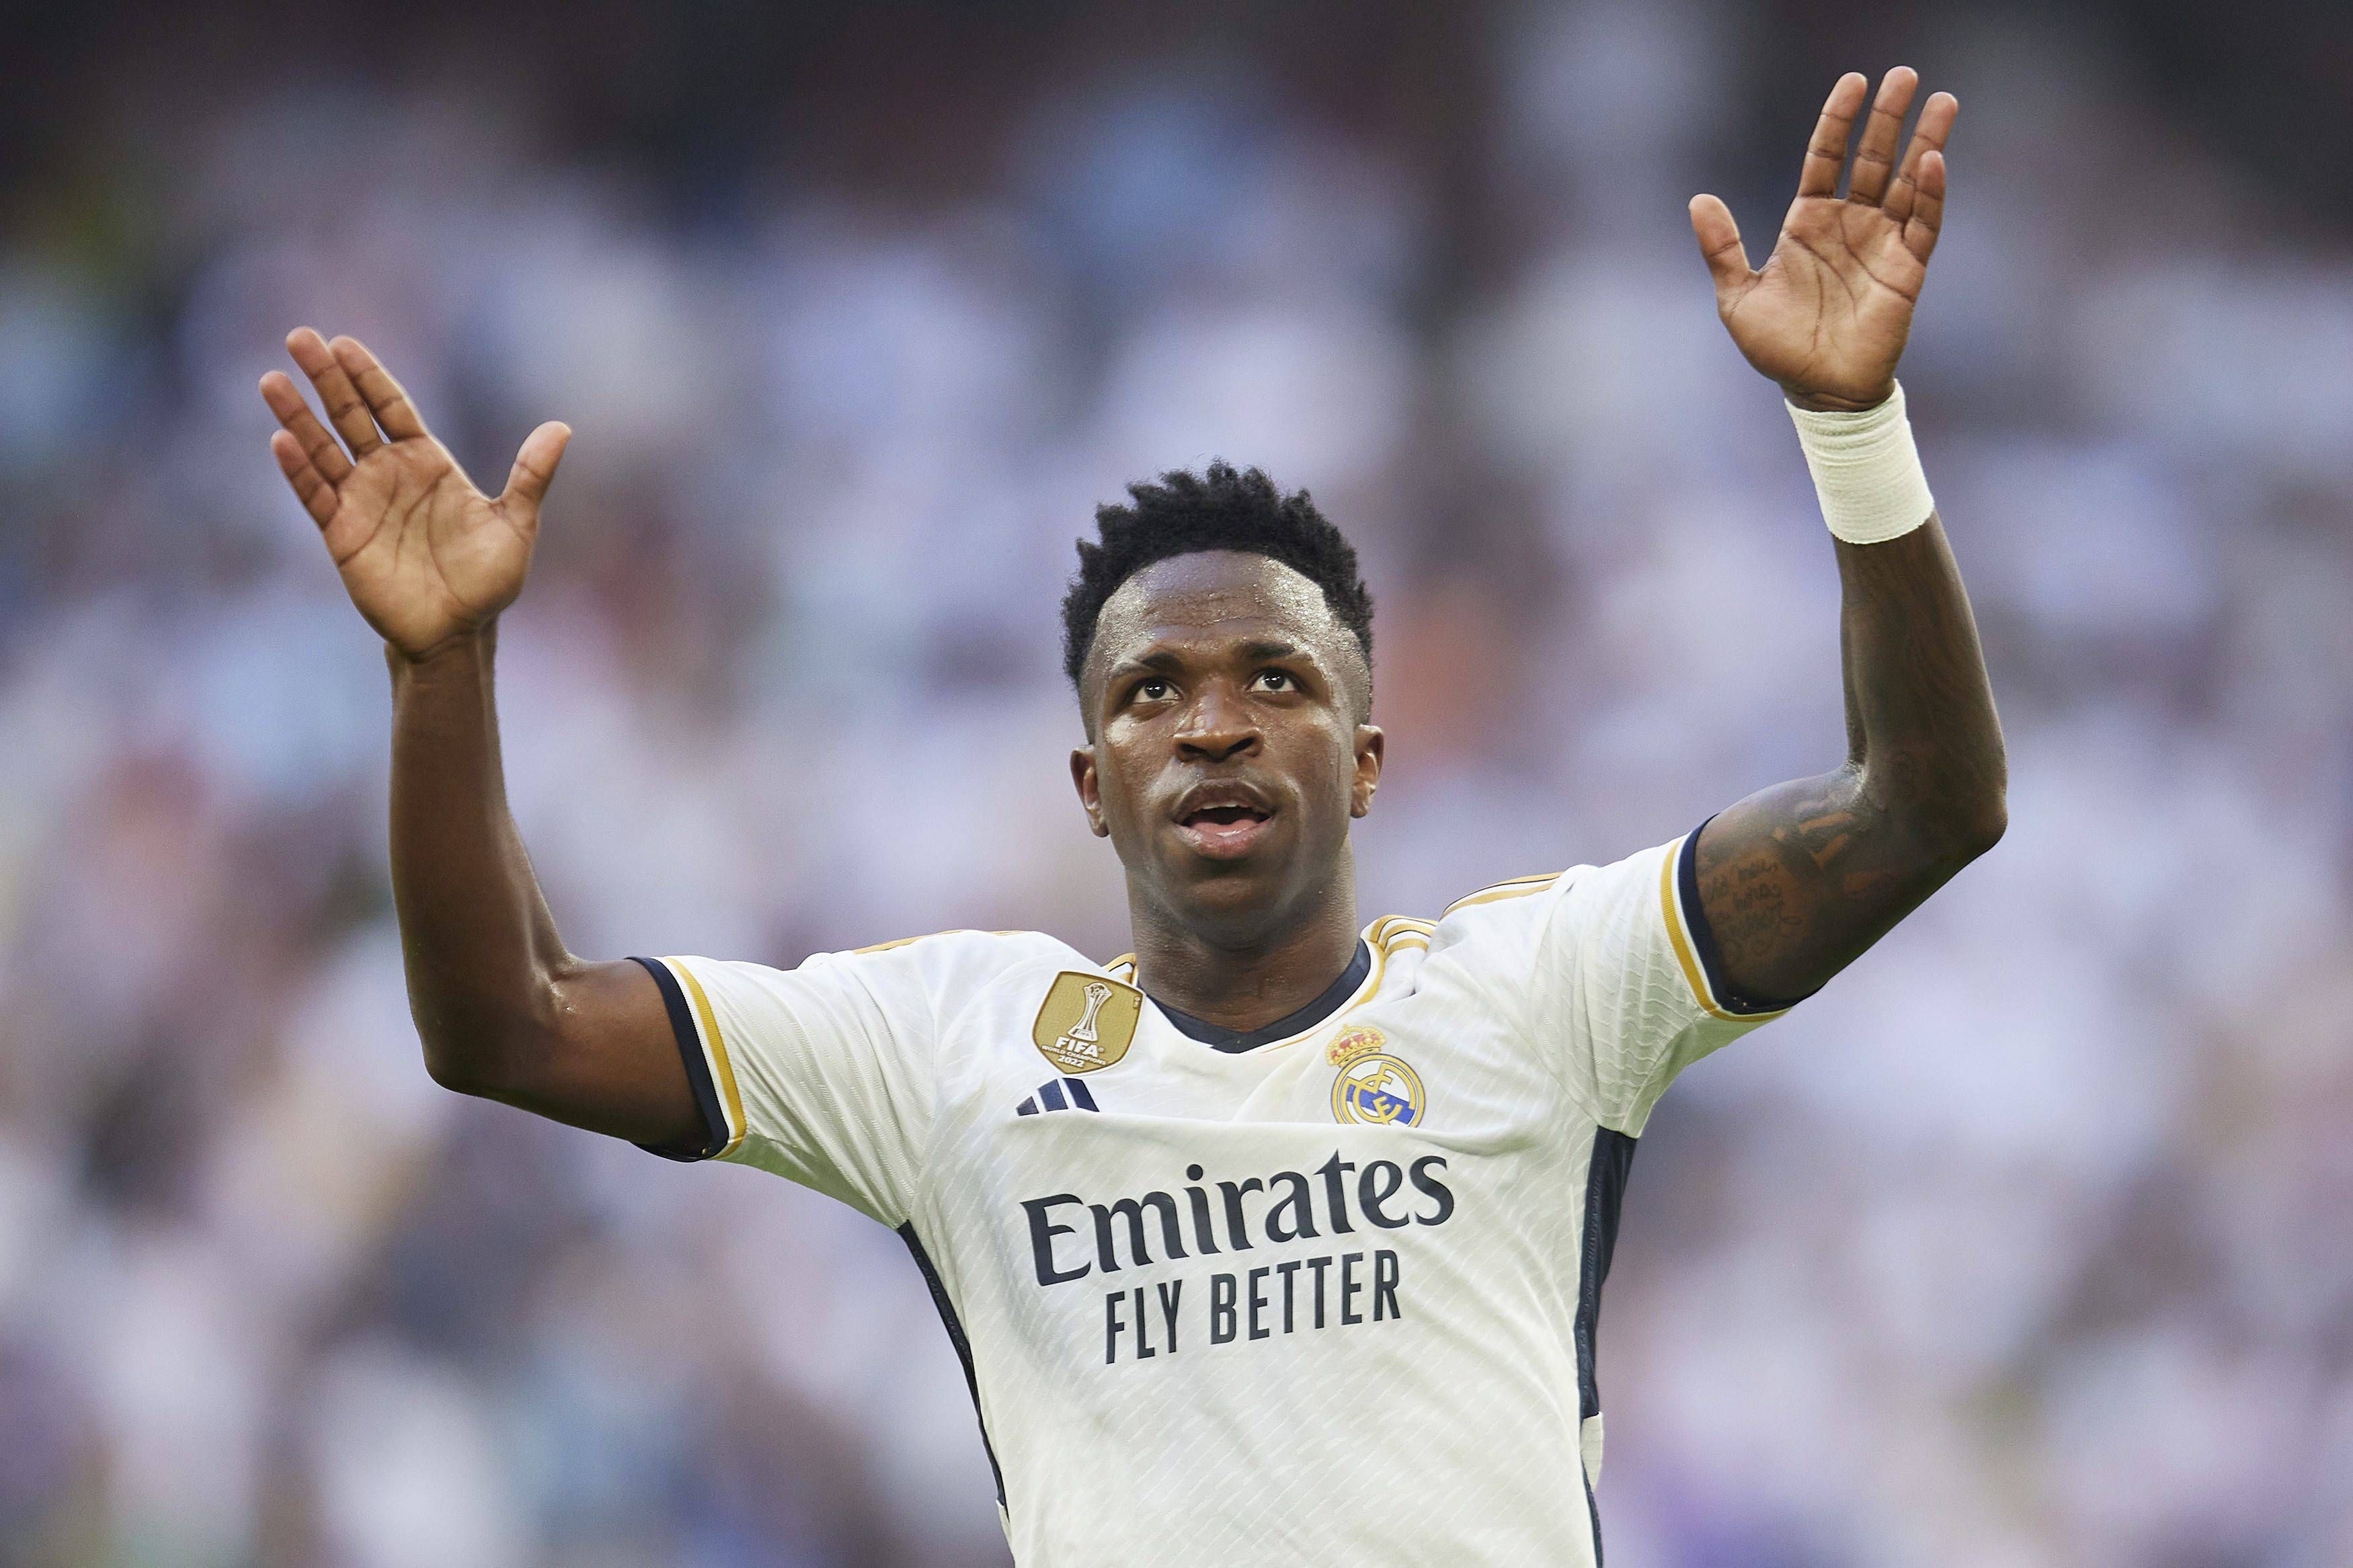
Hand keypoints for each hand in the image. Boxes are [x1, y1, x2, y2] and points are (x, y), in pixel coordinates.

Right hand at [260, 330, 569, 659]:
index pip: (392, 407)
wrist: (458, 632)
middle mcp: (389, 474)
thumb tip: (562, 428)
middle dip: (326, 378)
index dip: (369, 376)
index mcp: (427, 462)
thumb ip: (531, 476)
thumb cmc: (488, 579)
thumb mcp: (516, 524)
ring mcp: (362, 501)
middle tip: (299, 339)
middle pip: (351, 416)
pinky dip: (299, 470)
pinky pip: (316, 495)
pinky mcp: (342, 533)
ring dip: (298, 417)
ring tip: (272, 380)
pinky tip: (283, 441)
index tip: (344, 343)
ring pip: (324, 449)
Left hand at [1690, 68, 1956, 410]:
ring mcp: (1880, 244)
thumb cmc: (1778, 347)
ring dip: (1925, 141)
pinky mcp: (1906, 270)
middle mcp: (1849, 225)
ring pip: (1906, 183)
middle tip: (1903, 74)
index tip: (1853, 82)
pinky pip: (1922, 225)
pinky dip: (1929, 194)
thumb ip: (1721, 248)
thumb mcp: (1737, 298)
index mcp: (1808, 223)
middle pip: (1871, 159)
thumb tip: (1699, 199)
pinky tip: (1934, 161)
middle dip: (1887, 118)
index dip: (1837, 121)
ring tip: (1943, 101)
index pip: (1825, 158)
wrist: (1816, 392)